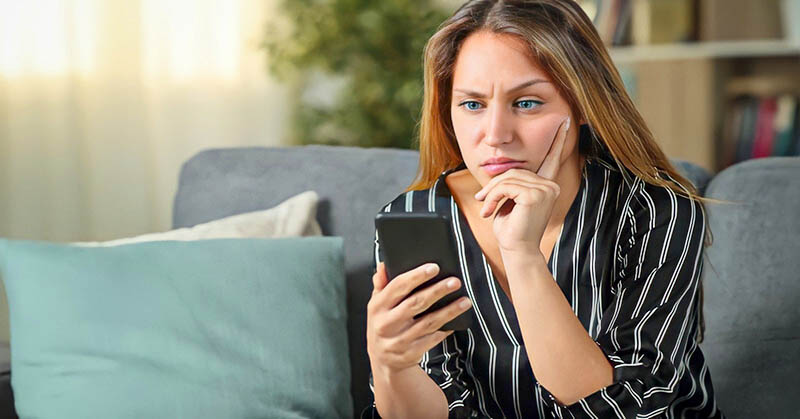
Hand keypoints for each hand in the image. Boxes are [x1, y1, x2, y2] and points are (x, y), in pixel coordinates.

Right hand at [366, 262, 472, 375]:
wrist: (383, 361)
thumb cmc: (383, 325)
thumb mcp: (376, 306)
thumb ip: (381, 285)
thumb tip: (384, 266)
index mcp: (377, 307)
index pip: (398, 287)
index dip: (416, 276)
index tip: (434, 268)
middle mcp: (386, 324)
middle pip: (415, 303)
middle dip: (437, 291)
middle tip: (454, 282)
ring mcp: (399, 340)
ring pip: (429, 322)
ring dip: (449, 311)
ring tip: (464, 301)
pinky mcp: (411, 353)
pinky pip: (433, 339)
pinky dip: (446, 329)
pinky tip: (456, 322)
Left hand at [473, 116, 570, 254]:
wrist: (517, 250)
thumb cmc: (512, 228)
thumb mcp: (509, 201)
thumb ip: (510, 183)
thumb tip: (499, 170)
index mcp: (546, 185)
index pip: (552, 158)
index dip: (558, 140)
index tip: (566, 121)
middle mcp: (550, 185)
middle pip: (514, 170)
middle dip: (494, 186)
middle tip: (483, 202)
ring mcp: (545, 189)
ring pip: (507, 178)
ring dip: (491, 194)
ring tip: (486, 209)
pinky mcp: (534, 195)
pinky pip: (505, 187)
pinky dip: (492, 198)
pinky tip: (490, 211)